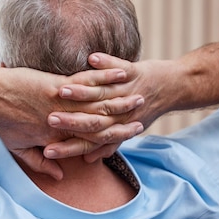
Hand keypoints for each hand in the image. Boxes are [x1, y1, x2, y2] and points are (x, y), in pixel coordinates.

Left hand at [0, 64, 144, 179]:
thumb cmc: (0, 121)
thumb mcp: (17, 148)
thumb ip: (38, 163)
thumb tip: (59, 173)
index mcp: (55, 138)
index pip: (90, 141)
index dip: (112, 139)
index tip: (129, 134)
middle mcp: (63, 123)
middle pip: (100, 123)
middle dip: (124, 119)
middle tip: (142, 115)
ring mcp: (61, 104)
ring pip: (97, 104)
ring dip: (121, 99)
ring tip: (139, 94)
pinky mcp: (56, 85)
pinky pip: (86, 82)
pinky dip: (104, 78)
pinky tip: (120, 73)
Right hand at [43, 53, 168, 161]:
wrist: (172, 89)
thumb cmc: (143, 111)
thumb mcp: (124, 131)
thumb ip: (104, 146)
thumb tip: (87, 159)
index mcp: (114, 128)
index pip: (87, 142)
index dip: (67, 147)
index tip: (47, 151)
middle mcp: (121, 113)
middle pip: (91, 120)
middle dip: (70, 121)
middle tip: (50, 121)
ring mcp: (127, 92)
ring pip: (101, 94)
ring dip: (81, 92)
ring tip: (62, 90)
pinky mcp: (133, 72)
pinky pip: (118, 67)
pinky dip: (106, 64)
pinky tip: (92, 59)